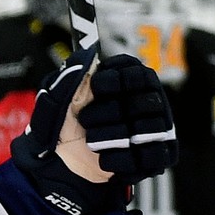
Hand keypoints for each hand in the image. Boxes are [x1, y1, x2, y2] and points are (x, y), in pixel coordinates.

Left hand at [11, 52, 177, 214]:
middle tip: (86, 120)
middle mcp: (148, 103)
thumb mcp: (58, 95)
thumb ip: (73, 73)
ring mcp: (155, 130)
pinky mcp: (155, 157)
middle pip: (145, 102)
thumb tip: (91, 53)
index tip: (97, 86)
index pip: (137, 73)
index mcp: (128, 82)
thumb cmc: (64, 123)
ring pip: (148, 129)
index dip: (117, 79)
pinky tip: (103, 159)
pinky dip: (123, 158)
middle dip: (110, 112)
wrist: (62, 161)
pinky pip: (152, 156)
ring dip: (114, 136)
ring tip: (91, 141)